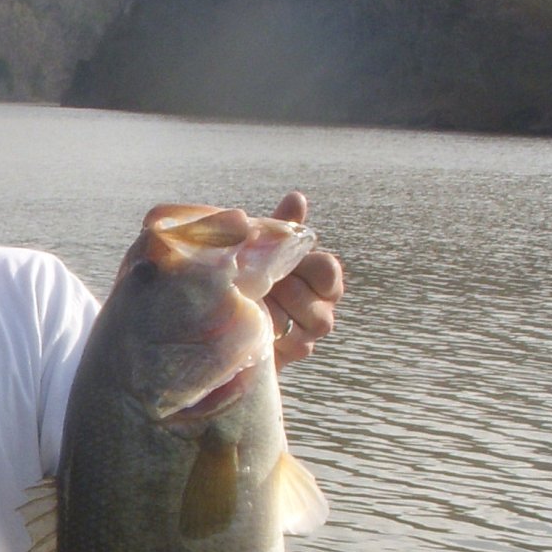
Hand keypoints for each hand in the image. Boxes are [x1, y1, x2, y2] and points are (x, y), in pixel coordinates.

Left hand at [264, 192, 342, 368]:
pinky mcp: (294, 354)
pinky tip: (252, 323)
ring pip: (307, 322)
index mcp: (319, 278)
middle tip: (260, 283)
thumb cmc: (250, 277)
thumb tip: (297, 197)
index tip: (286, 263)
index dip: (309, 268)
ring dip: (277, 310)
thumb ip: (281, 228)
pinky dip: (270, 332)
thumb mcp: (261, 250)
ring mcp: (309, 334)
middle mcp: (321, 307)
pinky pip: (292, 344)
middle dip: (286, 290)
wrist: (223, 321)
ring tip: (253, 302)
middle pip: (317, 299)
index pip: (328, 271)